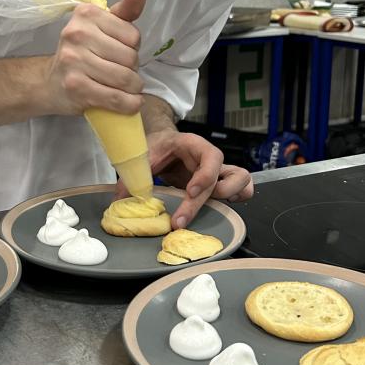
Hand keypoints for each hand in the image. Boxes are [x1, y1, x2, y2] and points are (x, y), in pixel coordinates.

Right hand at [45, 0, 146, 114]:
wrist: (49, 83)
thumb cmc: (81, 53)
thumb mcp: (101, 27)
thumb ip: (123, 11)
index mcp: (86, 14)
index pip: (133, 35)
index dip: (133, 47)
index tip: (120, 52)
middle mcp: (77, 34)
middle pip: (130, 57)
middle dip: (133, 69)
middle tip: (122, 72)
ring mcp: (74, 62)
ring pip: (125, 78)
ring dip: (134, 88)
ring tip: (127, 88)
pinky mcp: (76, 88)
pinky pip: (116, 98)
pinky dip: (129, 104)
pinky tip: (130, 102)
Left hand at [125, 128, 252, 227]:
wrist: (166, 142)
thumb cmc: (159, 145)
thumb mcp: (145, 154)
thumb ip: (135, 175)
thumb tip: (121, 200)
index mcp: (195, 145)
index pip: (211, 157)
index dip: (204, 176)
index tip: (190, 191)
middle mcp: (212, 158)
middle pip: (221, 179)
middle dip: (201, 202)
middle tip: (179, 222)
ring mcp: (220, 170)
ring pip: (242, 179)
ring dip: (230, 196)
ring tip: (208, 211)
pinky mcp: (221, 181)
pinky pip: (243, 187)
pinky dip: (239, 197)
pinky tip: (222, 207)